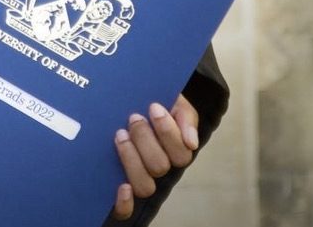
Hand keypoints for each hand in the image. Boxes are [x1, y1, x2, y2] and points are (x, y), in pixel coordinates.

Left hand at [110, 94, 198, 220]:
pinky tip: (121, 186)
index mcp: (176, 151)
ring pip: (144, 186)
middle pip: (159, 167)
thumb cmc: (154, 102)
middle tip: (133, 117)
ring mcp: (141, 178)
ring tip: (120, 134)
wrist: (130, 100)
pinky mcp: (121, 189)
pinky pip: (126, 211)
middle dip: (144, 138)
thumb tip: (191, 143)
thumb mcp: (174, 103)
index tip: (154, 107)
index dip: (167, 132)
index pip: (180, 154)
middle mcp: (160, 168)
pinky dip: (124, 203)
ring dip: (131, 159)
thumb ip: (185, 117)